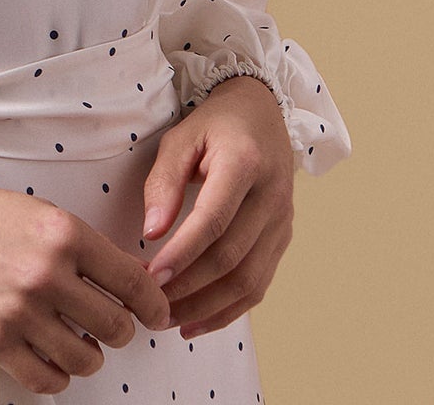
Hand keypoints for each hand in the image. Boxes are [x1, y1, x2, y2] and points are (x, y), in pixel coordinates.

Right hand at [0, 162, 170, 395]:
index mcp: (62, 232)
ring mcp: (19, 311)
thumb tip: (127, 280)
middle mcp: (46, 273)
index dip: (154, 303)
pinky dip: (57, 376)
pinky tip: (50, 358)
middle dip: (120, 330)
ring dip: (89, 355)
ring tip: (76, 340)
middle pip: (116, 326)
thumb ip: (82, 245)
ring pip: (86, 360)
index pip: (132, 281)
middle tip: (109, 324)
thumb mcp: (37, 211)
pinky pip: (47, 381)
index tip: (157, 313)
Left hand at [141, 75, 294, 336]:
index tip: (150, 276)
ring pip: (248, 280)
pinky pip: (259, 284)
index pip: (213, 220)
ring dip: (207, 308)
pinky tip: (197, 321)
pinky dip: (229, 310)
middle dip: (188, 288)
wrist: (262, 112)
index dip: (182, 253)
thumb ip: (164, 181)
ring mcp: (282, 220)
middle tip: (150, 304)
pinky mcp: (283, 238)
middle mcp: (271, 196)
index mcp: (244, 163)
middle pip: (230, 257)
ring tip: (168, 320)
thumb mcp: (181, 137)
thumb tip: (151, 232)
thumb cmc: (215, 124)